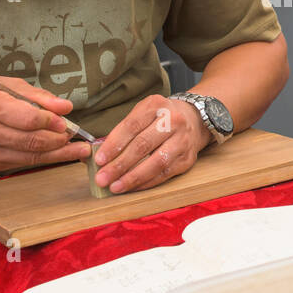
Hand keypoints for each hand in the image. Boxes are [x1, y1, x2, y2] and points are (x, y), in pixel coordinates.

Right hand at [0, 77, 90, 171]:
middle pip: (31, 141)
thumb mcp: (5, 84)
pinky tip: (57, 153)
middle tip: (78, 137)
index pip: (28, 119)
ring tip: (78, 150)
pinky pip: (22, 163)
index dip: (52, 122)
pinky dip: (42, 158)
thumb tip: (65, 107)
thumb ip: (37, 96)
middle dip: (59, 141)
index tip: (68, 121)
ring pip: (30, 157)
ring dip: (57, 154)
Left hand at [91, 95, 210, 194]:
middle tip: (102, 178)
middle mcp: (173, 121)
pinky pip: (165, 173)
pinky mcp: (187, 158)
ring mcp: (182, 140)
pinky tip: (132, 187)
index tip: (99, 160)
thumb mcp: (142, 113)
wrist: (193, 119)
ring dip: (133, 177)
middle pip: (143, 145)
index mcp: (156, 106)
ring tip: (115, 186)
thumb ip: (123, 131)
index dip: (114, 144)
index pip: (131, 126)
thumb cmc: (160, 118)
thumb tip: (98, 155)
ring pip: (156, 162)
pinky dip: (146, 182)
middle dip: (119, 165)